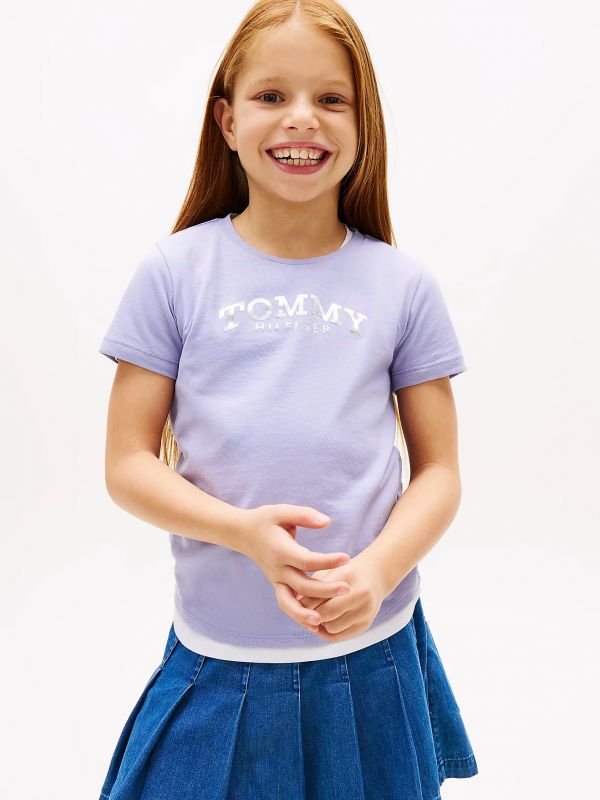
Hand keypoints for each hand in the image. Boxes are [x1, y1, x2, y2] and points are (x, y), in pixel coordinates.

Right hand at [240, 504, 352, 633]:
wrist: (243, 534)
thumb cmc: (266, 520)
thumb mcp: (282, 511)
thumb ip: (304, 516)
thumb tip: (327, 522)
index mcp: (281, 551)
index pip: (306, 560)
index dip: (327, 561)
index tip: (346, 558)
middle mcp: (277, 569)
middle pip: (302, 586)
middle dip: (325, 590)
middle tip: (347, 588)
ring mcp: (276, 580)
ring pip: (288, 603)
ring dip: (305, 614)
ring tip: (323, 622)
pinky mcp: (277, 586)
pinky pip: (287, 605)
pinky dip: (298, 616)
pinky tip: (315, 624)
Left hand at [295, 554, 386, 642]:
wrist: (375, 575)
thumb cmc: (344, 573)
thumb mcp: (328, 572)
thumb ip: (313, 587)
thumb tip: (296, 606)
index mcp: (347, 576)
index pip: (318, 596)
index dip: (304, 603)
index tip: (296, 604)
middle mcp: (359, 594)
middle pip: (325, 614)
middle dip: (311, 615)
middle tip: (302, 612)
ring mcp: (365, 611)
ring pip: (331, 628)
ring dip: (320, 625)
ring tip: (314, 617)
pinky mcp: (366, 624)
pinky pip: (341, 636)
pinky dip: (329, 633)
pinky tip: (324, 624)